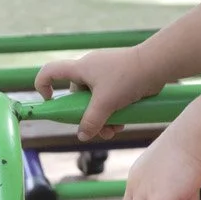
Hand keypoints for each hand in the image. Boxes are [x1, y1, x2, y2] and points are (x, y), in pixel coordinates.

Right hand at [34, 47, 162, 141]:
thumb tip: (83, 135)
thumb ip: (91, 121)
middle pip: (77, 97)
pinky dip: (114, 111)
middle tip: (98, 130)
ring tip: (114, 129)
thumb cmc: (127, 78)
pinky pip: (110, 99)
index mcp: (80, 69)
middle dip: (86, 116)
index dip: (43, 86)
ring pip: (96, 101)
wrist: (157, 64)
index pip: (50, 71)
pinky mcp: (120, 79)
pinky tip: (123, 122)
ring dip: (103, 118)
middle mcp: (90, 69)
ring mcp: (106, 74)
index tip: (51, 102)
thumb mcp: (105, 103)